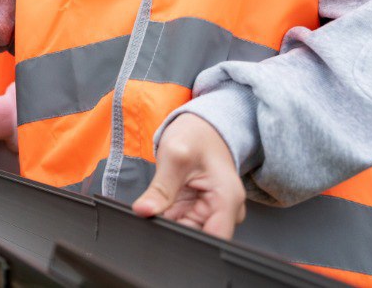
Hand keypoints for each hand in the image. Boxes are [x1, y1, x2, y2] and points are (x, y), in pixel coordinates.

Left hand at [131, 113, 245, 238]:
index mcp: (227, 199)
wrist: (201, 128)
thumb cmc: (196, 135)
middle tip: (154, 213)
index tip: (163, 233)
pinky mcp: (199, 212)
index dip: (188, 242)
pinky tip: (161, 204)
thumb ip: (160, 188)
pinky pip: (181, 224)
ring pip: (187, 233)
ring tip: (158, 203)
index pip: (215, 239)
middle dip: (173, 231)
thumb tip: (144, 211)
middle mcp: (224, 210)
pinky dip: (168, 217)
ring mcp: (212, 213)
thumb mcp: (174, 156)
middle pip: (199, 239)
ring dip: (168, 223)